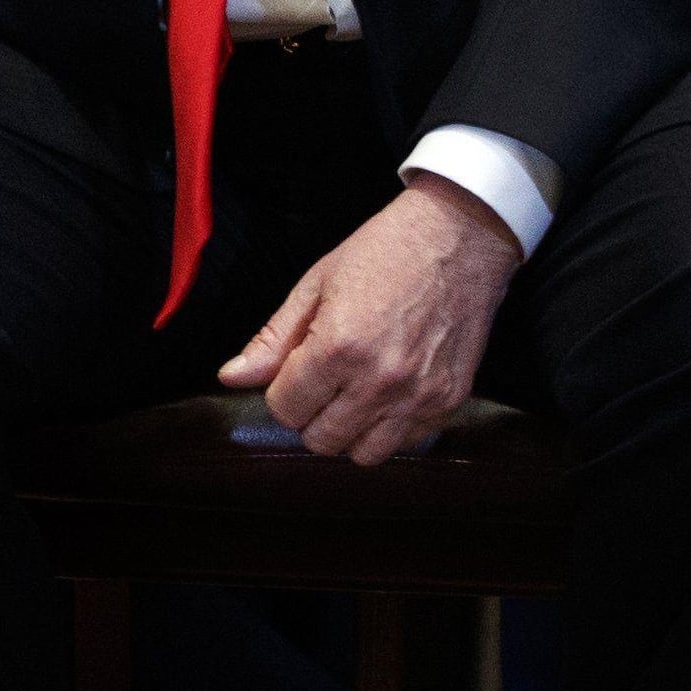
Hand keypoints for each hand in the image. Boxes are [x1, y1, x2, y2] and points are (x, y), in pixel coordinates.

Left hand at [218, 176, 518, 466]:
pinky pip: (406, 442)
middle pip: (321, 440)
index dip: (282, 392)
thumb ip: (273, 340)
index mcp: (339, 348)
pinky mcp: (449, 400)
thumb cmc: (384, 252)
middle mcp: (380, 381)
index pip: (285, 409)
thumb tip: (230, 378)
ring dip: (350, 429)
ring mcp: (419, 395)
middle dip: (311, 414)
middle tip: (322, 382)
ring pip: (364, 454)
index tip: (295, 371)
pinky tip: (389, 391)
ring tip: (354, 392)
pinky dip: (391, 427)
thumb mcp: (315, 285)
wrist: (460, 237)